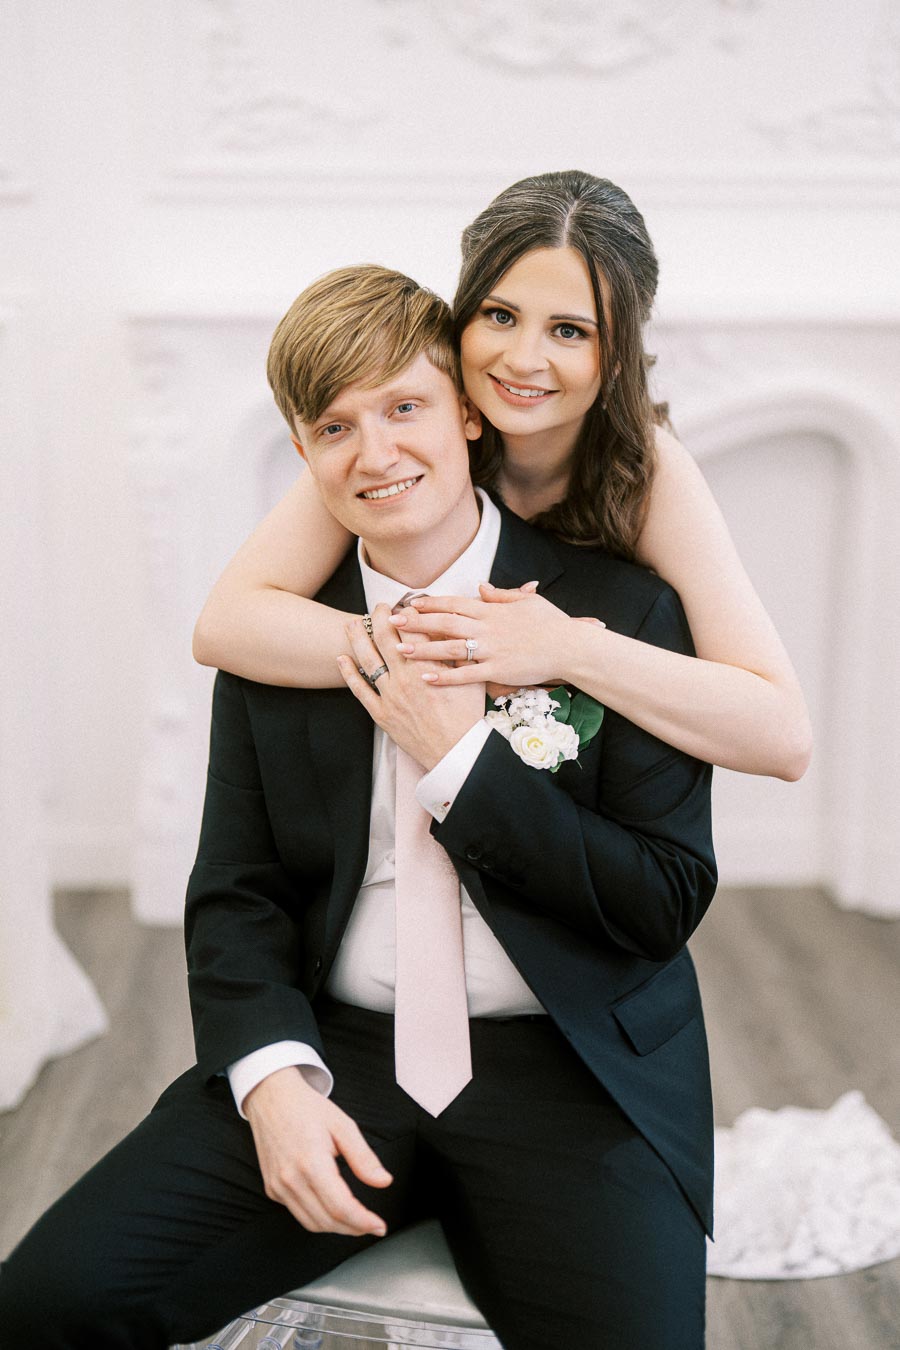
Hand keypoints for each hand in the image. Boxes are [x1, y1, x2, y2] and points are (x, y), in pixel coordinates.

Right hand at [244, 1066, 391, 1235]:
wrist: (272, 1097)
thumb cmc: (307, 1108)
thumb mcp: (342, 1125)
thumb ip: (363, 1157)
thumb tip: (384, 1181)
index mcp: (311, 1162)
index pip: (340, 1207)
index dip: (363, 1222)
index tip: (380, 1226)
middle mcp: (290, 1179)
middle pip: (327, 1221)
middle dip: (354, 1228)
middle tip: (372, 1225)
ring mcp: (278, 1186)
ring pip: (311, 1223)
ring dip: (337, 1228)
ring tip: (356, 1221)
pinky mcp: (272, 1188)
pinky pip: (298, 1213)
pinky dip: (318, 1218)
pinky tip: (332, 1209)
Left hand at [339, 605, 484, 769]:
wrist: (455, 752)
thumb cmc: (467, 718)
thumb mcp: (470, 680)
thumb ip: (457, 655)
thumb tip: (448, 632)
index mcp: (427, 668)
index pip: (412, 629)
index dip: (406, 613)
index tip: (402, 604)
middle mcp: (405, 679)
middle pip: (386, 638)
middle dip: (380, 617)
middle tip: (379, 606)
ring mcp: (390, 696)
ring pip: (368, 660)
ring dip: (358, 638)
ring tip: (352, 623)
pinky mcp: (382, 714)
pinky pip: (360, 690)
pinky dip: (349, 673)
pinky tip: (342, 659)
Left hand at [389, 583, 604, 687]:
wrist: (570, 646)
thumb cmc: (552, 624)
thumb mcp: (527, 602)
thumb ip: (500, 595)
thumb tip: (480, 587)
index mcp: (492, 610)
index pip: (455, 603)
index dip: (431, 603)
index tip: (411, 603)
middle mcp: (487, 627)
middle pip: (445, 622)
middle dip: (417, 622)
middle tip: (392, 622)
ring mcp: (491, 649)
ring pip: (450, 648)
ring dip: (423, 649)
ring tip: (399, 650)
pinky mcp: (498, 669)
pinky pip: (466, 674)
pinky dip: (445, 675)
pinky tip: (425, 677)